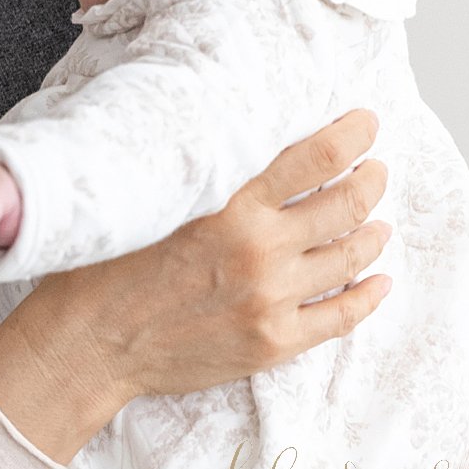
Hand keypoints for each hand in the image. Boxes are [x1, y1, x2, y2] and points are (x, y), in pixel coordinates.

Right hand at [0, 111, 394, 462]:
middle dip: (371, 181)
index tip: (367, 124)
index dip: (353, 135)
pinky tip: (380, 282)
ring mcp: (272, 299)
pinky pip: (344, 316)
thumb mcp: (152, 204)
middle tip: (376, 171)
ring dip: (374, 234)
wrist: (88, 344)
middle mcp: (260, 249)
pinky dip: (371, 295)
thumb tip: (249, 150)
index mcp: (230, 206)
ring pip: (352, 257)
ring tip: (378, 223)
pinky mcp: (274, 341)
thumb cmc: (106, 269)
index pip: (317, 157)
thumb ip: (207, 181)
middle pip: (347, 204)